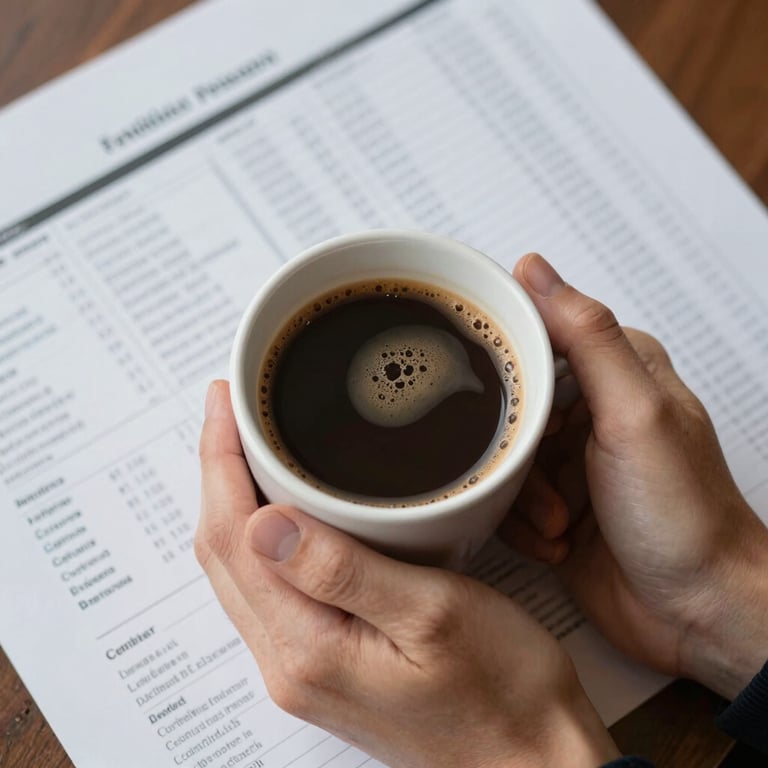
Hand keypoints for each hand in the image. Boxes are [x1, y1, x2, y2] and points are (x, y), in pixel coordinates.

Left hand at [196, 380, 618, 767]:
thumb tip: (264, 521)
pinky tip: (284, 509)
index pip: (234, 537)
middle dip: (217, 472)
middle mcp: (288, 662)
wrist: (529, 760)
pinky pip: (270, 587)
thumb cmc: (502, 691)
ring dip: (235, 502)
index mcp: (306, 647)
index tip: (225, 401)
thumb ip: (343, 571)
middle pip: (222, 553)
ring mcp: (303, 666)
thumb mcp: (433, 615)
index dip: (219, 460)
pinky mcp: (324, 663)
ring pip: (241, 570)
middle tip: (232, 411)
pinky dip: (262, 537)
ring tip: (248, 446)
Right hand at [506, 253, 767, 699]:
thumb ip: (585, 336)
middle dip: (511, 450)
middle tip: (538, 478)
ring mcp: (568, 459)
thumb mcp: (635, 413)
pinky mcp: (551, 504)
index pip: (534, 334)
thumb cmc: (684, 515)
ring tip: (561, 521)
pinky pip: (501, 500)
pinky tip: (557, 542)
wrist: (699, 614)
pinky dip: (520, 526)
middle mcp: (589, 409)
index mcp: (614, 369)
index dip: (501, 361)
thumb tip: (534, 269)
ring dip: (519, 497)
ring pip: (496, 455)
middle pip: (504, 402)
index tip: (482, 388)